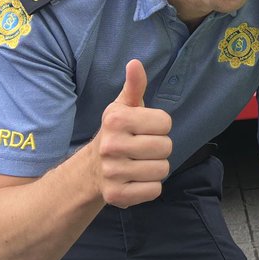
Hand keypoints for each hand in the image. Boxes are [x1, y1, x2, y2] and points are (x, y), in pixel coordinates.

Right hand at [91, 59, 172, 208]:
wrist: (92, 168)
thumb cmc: (117, 132)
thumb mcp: (124, 106)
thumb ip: (134, 85)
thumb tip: (135, 63)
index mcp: (116, 120)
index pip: (165, 122)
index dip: (159, 126)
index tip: (144, 128)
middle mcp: (111, 146)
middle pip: (166, 147)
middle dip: (160, 148)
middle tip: (143, 148)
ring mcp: (113, 173)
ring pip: (162, 170)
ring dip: (156, 168)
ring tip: (139, 163)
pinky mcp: (117, 196)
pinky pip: (154, 191)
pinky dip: (150, 187)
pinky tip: (136, 180)